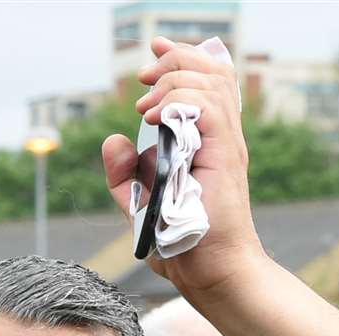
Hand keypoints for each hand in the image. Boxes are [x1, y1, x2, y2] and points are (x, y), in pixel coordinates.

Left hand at [101, 37, 266, 299]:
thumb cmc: (184, 248)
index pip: (208, 82)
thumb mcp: (142, 207)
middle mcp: (222, 139)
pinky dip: (179, 102)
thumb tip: (112, 139)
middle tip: (144, 76)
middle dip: (174, 61)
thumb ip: (126, 176)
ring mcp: (226, 147)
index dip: (181, 59)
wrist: (210, 274)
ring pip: (210, 83)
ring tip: (145, 106)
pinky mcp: (224, 157)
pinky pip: (208, 109)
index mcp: (209, 144)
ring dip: (172, 82)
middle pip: (212, 72)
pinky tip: (153, 117)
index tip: (152, 58)